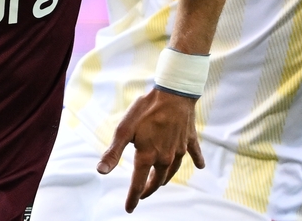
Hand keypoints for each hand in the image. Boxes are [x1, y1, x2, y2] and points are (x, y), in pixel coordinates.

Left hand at [98, 88, 204, 212]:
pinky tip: (200, 166)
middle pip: (157, 181)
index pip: (138, 183)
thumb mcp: (124, 129)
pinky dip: (196, 161)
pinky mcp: (189, 140)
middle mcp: (165, 157)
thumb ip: (113, 152)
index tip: (129, 209)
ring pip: (172, 171)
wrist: (173, 93)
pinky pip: (194, 154)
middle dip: (148, 189)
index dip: (132, 197)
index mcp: (148, 156)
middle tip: (142, 194)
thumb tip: (101, 171)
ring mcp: (179, 150)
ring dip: (165, 178)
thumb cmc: (146, 109)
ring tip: (160, 182)